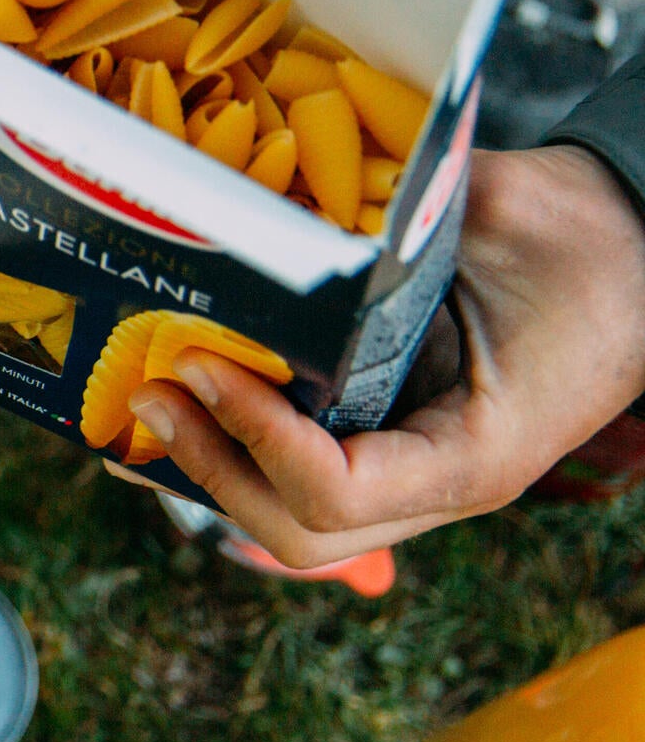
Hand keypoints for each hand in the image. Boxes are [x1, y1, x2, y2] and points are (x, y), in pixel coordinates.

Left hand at [128, 146, 644, 566]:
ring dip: (209, 468)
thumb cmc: (585, 237)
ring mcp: (412, 472)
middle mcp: (439, 482)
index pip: (339, 492)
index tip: (202, 367)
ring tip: (146, 404)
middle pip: (298, 531)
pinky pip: (300, 474)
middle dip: (212, 470)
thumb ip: (399, 221)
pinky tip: (184, 400)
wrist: (639, 247)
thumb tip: (285, 210)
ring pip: (290, 518)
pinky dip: (235, 446)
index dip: (258, 437)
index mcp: (477, 453)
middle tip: (151, 397)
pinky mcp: (390, 441)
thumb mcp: (500, 217)